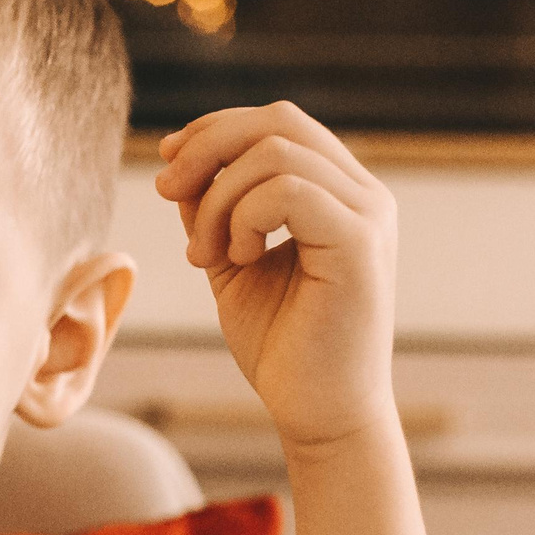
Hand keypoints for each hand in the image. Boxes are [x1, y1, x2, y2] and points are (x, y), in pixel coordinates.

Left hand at [153, 102, 396, 450]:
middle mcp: (363, 193)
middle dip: (208, 145)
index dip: (215, 128)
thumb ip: (213, 208)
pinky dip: (244, 217)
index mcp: (339, 192)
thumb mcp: (231, 259)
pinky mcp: (362, 243)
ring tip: (206, 254)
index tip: (168, 161)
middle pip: (278, 121)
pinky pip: (287, 190)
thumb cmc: (281, 345)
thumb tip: (180, 158)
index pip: (278, 123)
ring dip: (218, 199)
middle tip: (166, 191)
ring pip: (275, 152)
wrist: (318, 413)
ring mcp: (368, 214)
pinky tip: (238, 259)